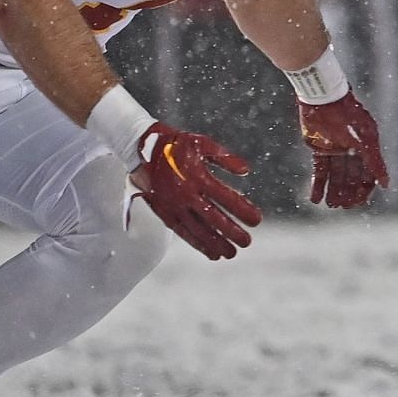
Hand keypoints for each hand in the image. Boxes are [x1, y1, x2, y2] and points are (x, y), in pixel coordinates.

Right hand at [132, 122, 261, 259]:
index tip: (256, 220)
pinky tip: (210, 252)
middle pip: (213, 218)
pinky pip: (182, 231)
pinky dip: (197, 243)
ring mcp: (174, 204)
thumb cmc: (176, 143)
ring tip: (231, 253)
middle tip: (246, 242)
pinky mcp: (164, 211)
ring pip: (197, 229)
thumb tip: (246, 171)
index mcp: (198, 176)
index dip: (242, 210)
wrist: (140, 147)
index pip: (225, 198)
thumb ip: (226, 158)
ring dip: (215, 243)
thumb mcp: (203, 143)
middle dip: (231, 232)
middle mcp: (186, 193)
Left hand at [299, 91, 388, 208]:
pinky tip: (315, 199)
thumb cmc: (348, 116)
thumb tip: (386, 184)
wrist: (323, 98)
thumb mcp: (364, 140)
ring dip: (333, 191)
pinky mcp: (319, 148)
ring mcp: (336, 149)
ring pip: (336, 176)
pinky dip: (318, 185)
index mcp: (367, 147)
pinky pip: (320, 170)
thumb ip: (375, 162)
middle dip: (347, 193)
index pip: (368, 174)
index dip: (363, 190)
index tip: (356, 203)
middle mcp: (352, 150)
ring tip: (330, 205)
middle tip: (340, 207)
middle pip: (352, 177)